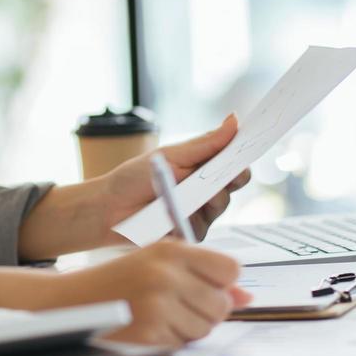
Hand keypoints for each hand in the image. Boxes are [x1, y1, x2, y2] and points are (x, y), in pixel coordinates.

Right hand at [56, 240, 250, 347]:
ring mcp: (159, 304)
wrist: (75, 300)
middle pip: (222, 304)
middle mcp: (167, 274)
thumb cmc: (122, 280)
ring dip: (190, 326)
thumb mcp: (160, 264)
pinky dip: (172, 339)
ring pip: (207, 326)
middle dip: (207, 309)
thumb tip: (246, 297)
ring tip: (161, 313)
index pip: (230, 268)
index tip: (206, 284)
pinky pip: (185, 342)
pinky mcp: (151, 331)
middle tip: (179, 303)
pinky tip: (150, 325)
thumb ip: (204, 276)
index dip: (222, 282)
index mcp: (172, 250)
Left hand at [99, 115, 251, 242]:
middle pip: (233, 185)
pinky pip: (201, 228)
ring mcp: (200, 214)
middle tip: (215, 175)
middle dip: (226, 179)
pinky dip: (188, 218)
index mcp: (202, 168)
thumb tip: (234, 120)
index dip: (242, 157)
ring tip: (185, 193)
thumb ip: (205, 144)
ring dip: (205, 197)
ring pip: (220, 206)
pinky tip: (172, 214)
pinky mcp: (190, 235)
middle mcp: (205, 191)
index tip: (247, 150)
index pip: (233, 163)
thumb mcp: (171, 156)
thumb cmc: (134, 178)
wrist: (108, 208)